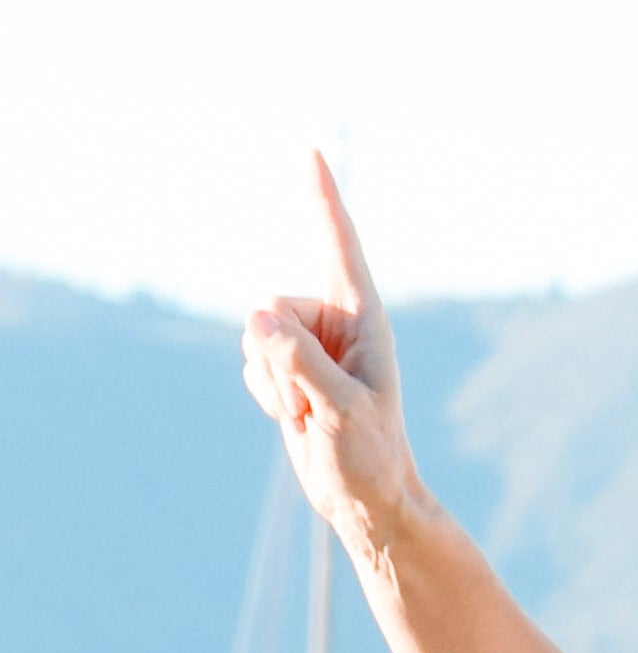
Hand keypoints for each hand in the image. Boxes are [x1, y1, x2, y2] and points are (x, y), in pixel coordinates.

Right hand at [241, 153, 422, 558]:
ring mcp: (308, 344)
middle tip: (313, 404)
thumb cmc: (371, 457)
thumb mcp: (340, 410)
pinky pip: (251, 361)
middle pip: (271, 307)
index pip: (339, 246)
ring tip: (310, 414)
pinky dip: (265, 393)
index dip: (323, 199)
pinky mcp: (288, 368)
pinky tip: (296, 418)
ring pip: (254, 334)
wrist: (365, 501)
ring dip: (272, 381)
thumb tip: (255, 315)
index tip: (310, 150)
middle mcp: (334, 323)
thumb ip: (299, 362)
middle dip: (278, 357)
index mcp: (364, 320)